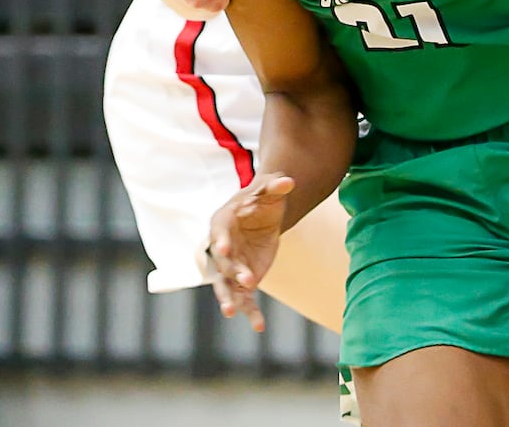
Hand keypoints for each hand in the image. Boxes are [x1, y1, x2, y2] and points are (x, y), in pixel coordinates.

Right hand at [207, 173, 294, 330]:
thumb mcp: (270, 189)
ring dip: (229, 298)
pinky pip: (244, 298)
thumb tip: (289, 181)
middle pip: (223, 262)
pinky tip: (259, 326)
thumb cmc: (263, 198)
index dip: (221, 241)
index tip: (223, 250)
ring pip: (226, 286)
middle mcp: (222, 247)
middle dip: (233, 271)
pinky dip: (250, 312)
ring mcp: (231, 266)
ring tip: (232, 312)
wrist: (264, 214)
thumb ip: (277, 185)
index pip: (219, 232)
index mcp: (223, 221)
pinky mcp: (242, 280)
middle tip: (246, 280)